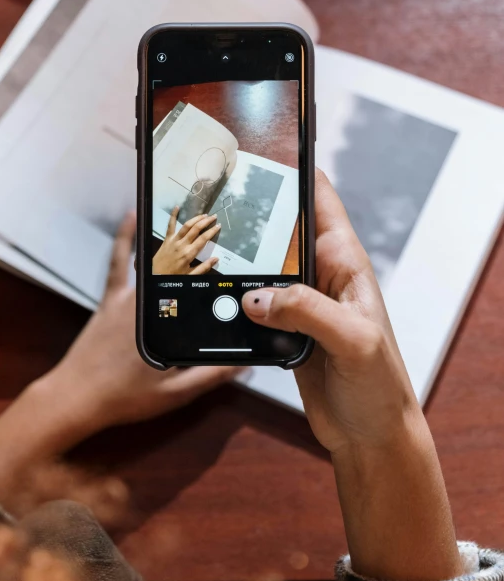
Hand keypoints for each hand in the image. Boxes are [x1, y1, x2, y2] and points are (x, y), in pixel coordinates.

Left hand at [0, 213, 240, 505]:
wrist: (76, 398)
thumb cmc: (125, 396)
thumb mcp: (175, 392)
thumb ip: (211, 375)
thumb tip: (247, 363)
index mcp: (166, 322)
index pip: (200, 290)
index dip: (219, 270)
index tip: (237, 256)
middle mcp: (148, 302)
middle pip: (181, 269)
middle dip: (202, 247)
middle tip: (220, 226)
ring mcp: (127, 297)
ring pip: (156, 262)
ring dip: (176, 241)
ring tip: (195, 218)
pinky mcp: (110, 299)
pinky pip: (118, 262)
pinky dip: (124, 238)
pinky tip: (131, 215)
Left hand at [153, 206, 219, 274]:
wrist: (155, 275)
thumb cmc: (173, 276)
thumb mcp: (190, 276)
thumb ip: (203, 267)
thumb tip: (216, 259)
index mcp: (189, 253)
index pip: (203, 239)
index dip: (212, 231)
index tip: (218, 226)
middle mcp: (182, 244)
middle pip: (196, 229)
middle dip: (206, 221)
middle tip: (214, 216)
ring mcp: (173, 240)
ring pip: (186, 226)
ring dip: (195, 219)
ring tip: (203, 214)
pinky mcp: (167, 239)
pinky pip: (170, 226)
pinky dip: (173, 216)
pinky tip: (176, 207)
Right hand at [242, 170, 461, 580]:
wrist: (369, 434)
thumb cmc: (379, 384)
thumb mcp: (353, 341)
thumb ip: (308, 312)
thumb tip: (256, 297)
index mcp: (345, 261)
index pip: (319, 198)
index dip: (293, 168)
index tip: (260, 146)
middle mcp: (321, 273)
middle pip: (281, 225)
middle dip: (251, 208)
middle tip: (212, 192)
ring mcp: (300, 299)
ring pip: (261, 261)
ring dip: (237, 252)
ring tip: (201, 234)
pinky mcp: (282, 326)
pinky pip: (251, 298)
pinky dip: (230, 292)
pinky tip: (207, 287)